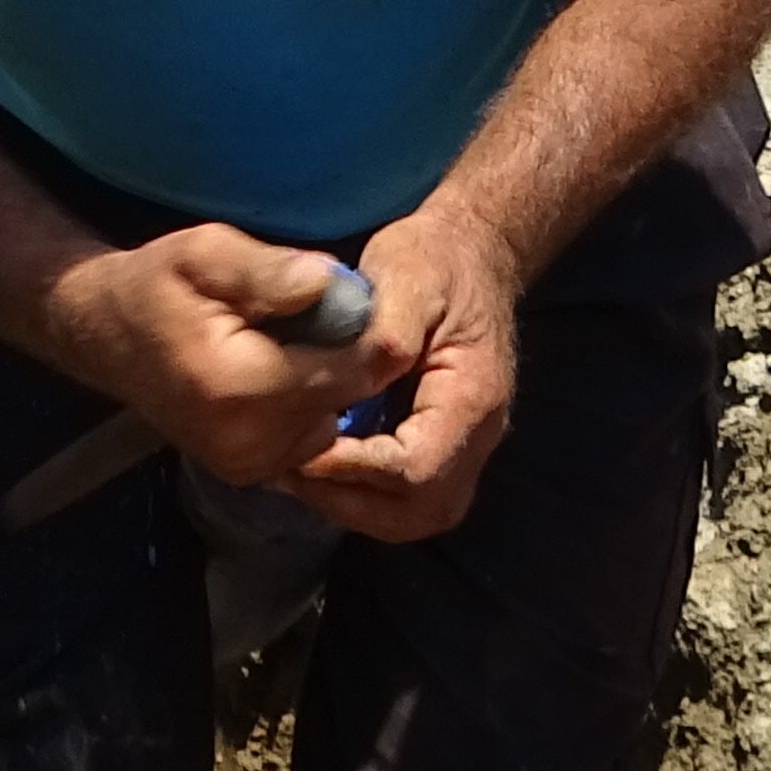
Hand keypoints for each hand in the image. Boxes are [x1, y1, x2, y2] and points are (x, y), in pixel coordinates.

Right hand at [41, 222, 416, 488]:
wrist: (102, 336)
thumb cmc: (154, 286)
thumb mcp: (204, 254)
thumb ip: (268, 270)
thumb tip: (332, 280)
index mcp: (240, 388)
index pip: (350, 371)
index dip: (363, 332)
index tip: (349, 297)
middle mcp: (247, 441)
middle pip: (346, 399)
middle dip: (345, 355)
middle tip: (312, 315)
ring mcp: (247, 465)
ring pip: (333, 421)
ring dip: (327, 383)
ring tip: (289, 343)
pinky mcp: (248, 472)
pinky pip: (309, 438)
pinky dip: (307, 405)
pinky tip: (277, 373)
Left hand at [281, 207, 524, 541]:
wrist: (470, 254)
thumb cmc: (436, 261)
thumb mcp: (409, 272)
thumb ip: (388, 325)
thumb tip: (366, 369)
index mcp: (473, 396)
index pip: (419, 467)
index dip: (357, 469)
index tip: (303, 450)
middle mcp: (478, 435)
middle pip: (422, 510)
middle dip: (351, 502)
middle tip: (292, 472)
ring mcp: (464, 446)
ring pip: (415, 515)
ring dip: (353, 507)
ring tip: (298, 474)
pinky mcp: (443, 446)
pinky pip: (406, 498)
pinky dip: (361, 496)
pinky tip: (317, 465)